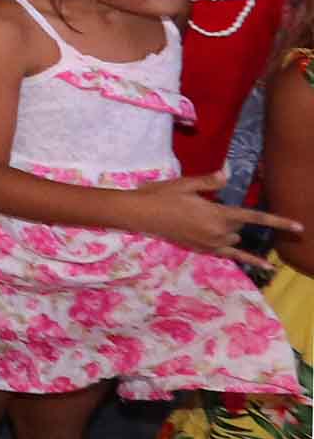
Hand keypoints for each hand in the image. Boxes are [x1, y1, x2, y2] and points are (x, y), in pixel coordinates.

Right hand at [124, 171, 303, 269]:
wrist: (140, 214)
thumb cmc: (162, 195)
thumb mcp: (186, 184)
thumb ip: (210, 181)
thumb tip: (228, 172)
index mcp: (216, 214)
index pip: (254, 217)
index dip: (277, 221)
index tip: (299, 226)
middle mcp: (217, 232)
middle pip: (240, 226)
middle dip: (234, 217)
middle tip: (211, 204)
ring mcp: (210, 243)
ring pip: (235, 238)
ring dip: (232, 230)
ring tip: (213, 220)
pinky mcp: (203, 249)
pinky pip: (231, 256)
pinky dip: (249, 259)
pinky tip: (266, 266)